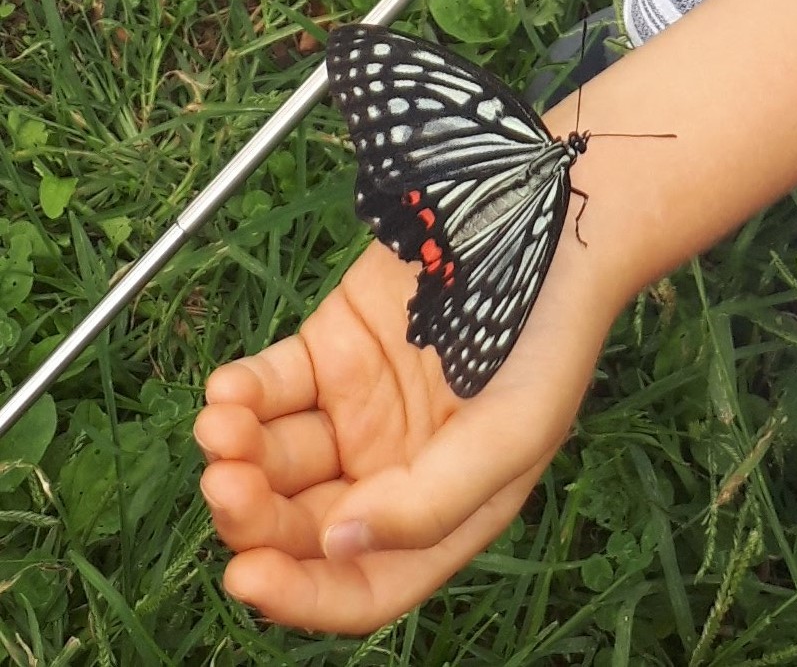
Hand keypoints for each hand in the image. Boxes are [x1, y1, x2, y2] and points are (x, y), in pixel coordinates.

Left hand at [194, 238, 610, 633]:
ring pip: (272, 458)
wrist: (546, 230)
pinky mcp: (330, 350)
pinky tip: (230, 391)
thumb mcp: (513, 434)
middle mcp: (393, 471)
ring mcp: (357, 411)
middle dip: (256, 518)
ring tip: (222, 427)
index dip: (307, 596)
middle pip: (303, 524)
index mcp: (443, 508)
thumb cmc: (544, 339)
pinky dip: (238, 393)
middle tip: (228, 486)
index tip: (250, 579)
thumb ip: (434, 502)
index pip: (368, 582)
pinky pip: (268, 386)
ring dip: (235, 453)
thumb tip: (340, 545)